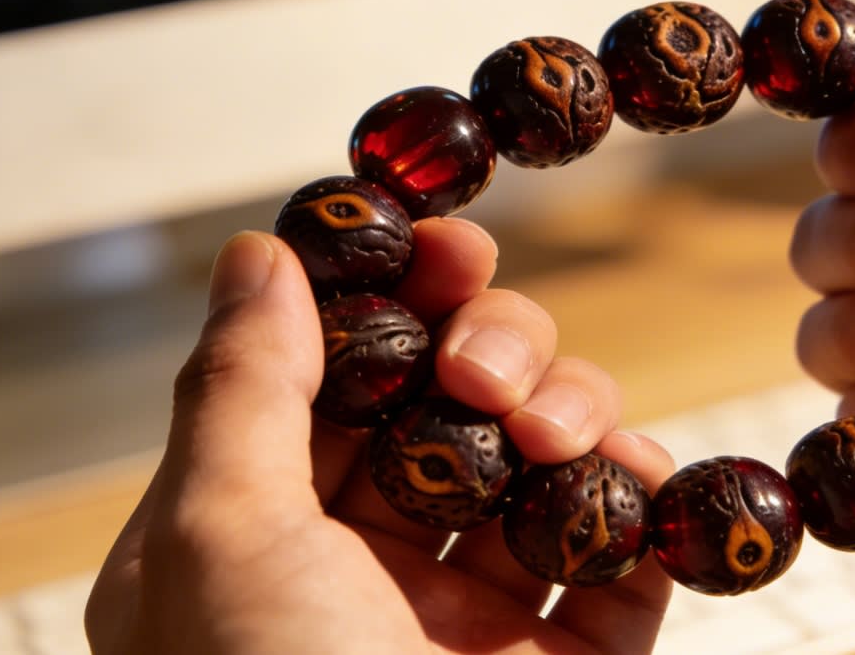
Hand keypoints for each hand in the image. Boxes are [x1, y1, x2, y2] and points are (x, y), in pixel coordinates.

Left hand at [86, 220, 674, 653]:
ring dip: (559, 406)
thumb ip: (241, 386)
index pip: (324, 375)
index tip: (442, 240)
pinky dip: (637, 492)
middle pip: (441, 399)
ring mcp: (472, 616)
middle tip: (484, 354)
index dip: (383, 294)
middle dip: (479, 345)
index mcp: (247, 541)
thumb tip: (258, 253)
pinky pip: (623, 543)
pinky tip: (622, 479)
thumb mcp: (217, 541)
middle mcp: (357, 570)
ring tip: (545, 427)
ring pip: (537, 451)